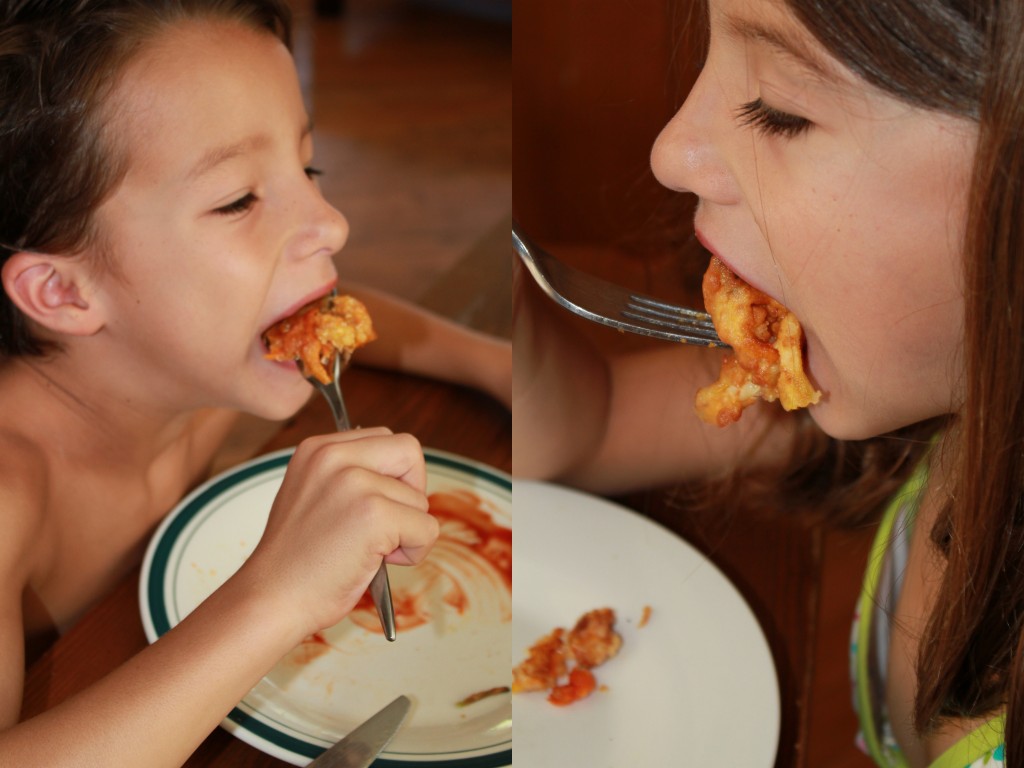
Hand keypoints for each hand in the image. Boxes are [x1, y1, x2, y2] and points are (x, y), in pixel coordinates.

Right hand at [240, 428, 438, 635]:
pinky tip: (377, 562)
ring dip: (406, 531)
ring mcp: (354, 483)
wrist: (272, 599)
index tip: (372, 506)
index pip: (385, 438)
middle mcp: (334, 456)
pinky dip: (414, 552)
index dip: (392, 476)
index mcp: (318, 448)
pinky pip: (427, 529)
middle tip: (387, 524)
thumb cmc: (297, 560)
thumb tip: (403, 479)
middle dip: (411, 491)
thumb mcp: (315, 495)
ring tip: (367, 550)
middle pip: (409, 451)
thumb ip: (351, 476)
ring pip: (420, 499)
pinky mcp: (375, 515)